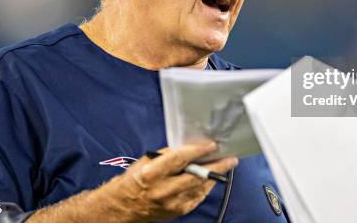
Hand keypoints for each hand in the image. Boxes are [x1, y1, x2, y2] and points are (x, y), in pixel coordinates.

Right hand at [119, 141, 237, 221]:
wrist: (124, 208)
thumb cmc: (135, 179)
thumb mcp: (146, 161)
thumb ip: (168, 155)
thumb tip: (191, 147)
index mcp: (152, 173)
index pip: (179, 160)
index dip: (198, 151)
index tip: (213, 145)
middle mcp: (163, 190)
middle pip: (196, 176)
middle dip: (217, 166)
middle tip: (231, 159)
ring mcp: (172, 203)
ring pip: (200, 187)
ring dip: (215, 176)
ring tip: (226, 165)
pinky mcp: (178, 212)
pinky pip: (198, 197)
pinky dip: (206, 186)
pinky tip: (211, 178)